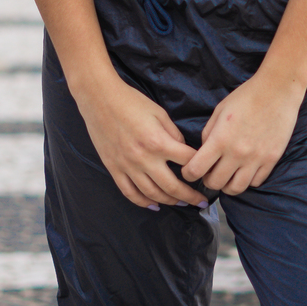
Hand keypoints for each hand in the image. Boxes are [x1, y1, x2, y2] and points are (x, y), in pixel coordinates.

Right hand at [76, 73, 207, 209]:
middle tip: (200, 203)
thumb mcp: (160, 113)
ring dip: (169, 201)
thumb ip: (174, 134)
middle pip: (172, 186)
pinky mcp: (114, 169)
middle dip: (189, 196)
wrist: (100, 100)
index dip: (200, 168)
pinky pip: (129, 192)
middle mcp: (144, 159)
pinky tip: (154, 205)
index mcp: (158, 142)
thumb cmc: (132, 102)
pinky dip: (143, 202)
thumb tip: (183, 150)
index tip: (206, 172)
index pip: (187, 162)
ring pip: (152, 193)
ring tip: (181, 204)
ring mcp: (127, 166)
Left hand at [182, 70, 304, 195]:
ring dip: (227, 185)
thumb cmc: (246, 97)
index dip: (188, 174)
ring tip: (227, 175)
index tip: (189, 171)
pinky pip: (256, 182)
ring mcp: (256, 159)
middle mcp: (237, 153)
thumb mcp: (219, 112)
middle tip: (209, 172)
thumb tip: (204, 153)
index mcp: (220, 139)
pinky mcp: (271, 159)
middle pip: (215, 183)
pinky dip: (247, 180)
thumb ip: (208, 134)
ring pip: (236, 188)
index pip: (196, 170)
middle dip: (207, 180)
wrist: (277, 90)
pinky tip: (245, 170)